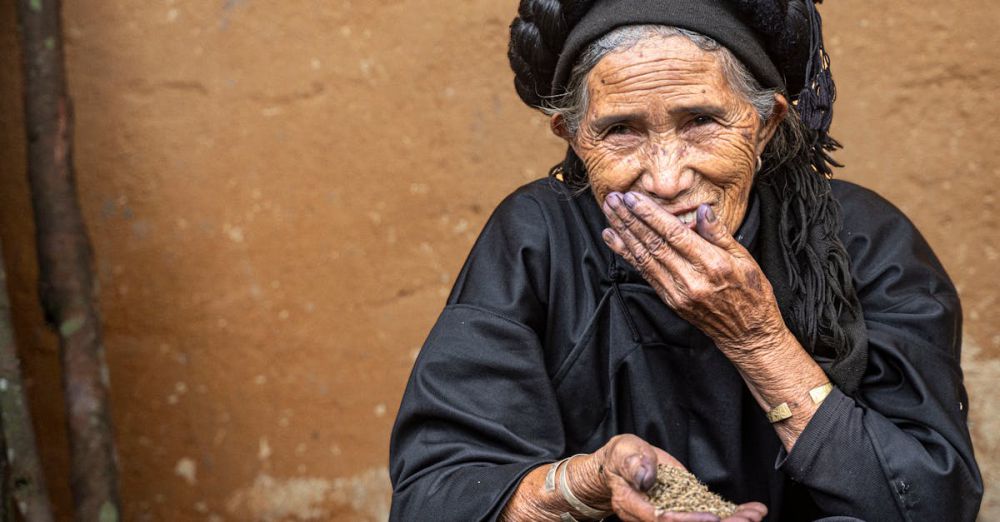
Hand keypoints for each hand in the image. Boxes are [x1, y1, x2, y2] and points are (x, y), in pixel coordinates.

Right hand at [593, 434, 765, 521]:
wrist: (620, 464)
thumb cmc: (620, 456)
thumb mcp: (623, 451)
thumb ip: (633, 463)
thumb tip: (646, 478)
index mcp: (633, 504)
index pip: (661, 518)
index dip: (689, 520)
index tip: (713, 518)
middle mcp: (651, 516)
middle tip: (747, 520)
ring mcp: (669, 513)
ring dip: (731, 521)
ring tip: (756, 514)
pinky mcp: (683, 507)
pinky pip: (707, 514)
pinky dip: (730, 513)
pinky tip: (752, 510)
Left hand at [600, 191, 785, 355]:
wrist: (747, 334)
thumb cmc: (751, 294)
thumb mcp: (746, 259)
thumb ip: (720, 234)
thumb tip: (703, 210)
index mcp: (712, 265)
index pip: (674, 234)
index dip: (650, 215)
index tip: (633, 198)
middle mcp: (691, 279)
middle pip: (653, 243)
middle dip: (630, 219)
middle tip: (613, 199)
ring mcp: (677, 292)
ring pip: (644, 257)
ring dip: (623, 233)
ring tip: (609, 213)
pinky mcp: (670, 301)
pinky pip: (644, 272)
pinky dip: (626, 254)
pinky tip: (614, 239)